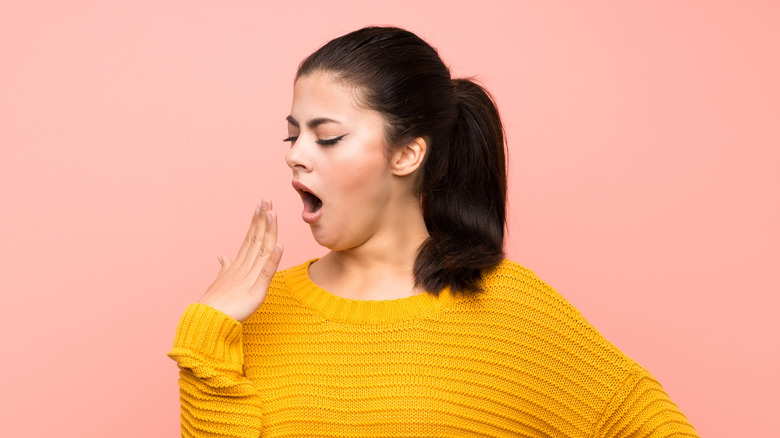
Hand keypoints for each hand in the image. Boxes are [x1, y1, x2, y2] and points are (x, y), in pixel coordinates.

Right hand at [197, 200, 282, 321]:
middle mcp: (244, 266)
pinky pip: (266, 272)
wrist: (208, 322)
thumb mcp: (222, 282)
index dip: (257, 222)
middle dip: (262, 219)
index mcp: (238, 264)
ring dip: (268, 231)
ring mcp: (250, 277)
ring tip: (272, 213)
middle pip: (256, 239)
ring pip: (262, 250)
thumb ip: (225, 268)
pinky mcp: (256, 290)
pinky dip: (273, 259)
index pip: (250, 238)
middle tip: (266, 200)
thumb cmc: (215, 304)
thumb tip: (222, 256)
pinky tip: (279, 246)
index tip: (262, 206)